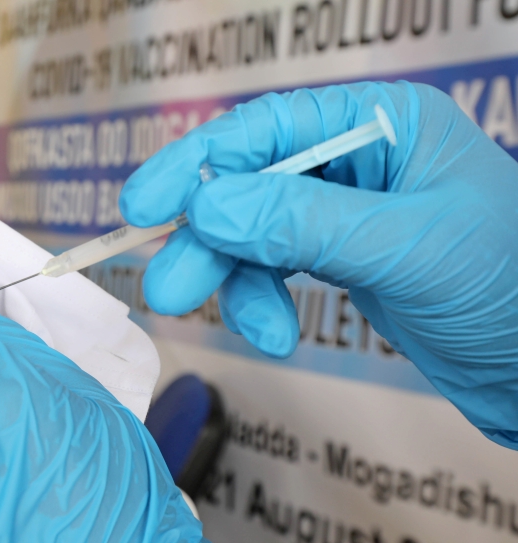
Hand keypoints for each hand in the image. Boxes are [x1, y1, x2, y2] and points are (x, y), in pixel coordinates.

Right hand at [120, 81, 517, 445]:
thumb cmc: (512, 288)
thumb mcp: (403, 247)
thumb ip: (301, 225)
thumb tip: (206, 209)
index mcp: (382, 124)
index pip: (267, 129)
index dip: (198, 164)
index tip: (144, 204)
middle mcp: (356, 160)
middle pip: (248, 187)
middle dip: (209, 242)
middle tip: (166, 289)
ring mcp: (343, 211)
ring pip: (252, 236)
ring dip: (237, 285)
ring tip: (252, 331)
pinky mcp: (338, 258)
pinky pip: (271, 271)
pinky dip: (262, 304)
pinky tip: (275, 334)